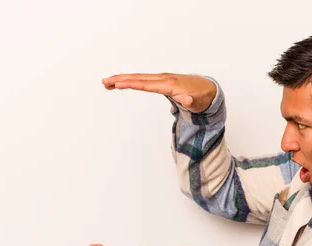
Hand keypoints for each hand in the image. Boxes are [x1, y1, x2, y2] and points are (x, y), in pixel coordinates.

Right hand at [101, 73, 216, 112]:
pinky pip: (141, 80)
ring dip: (121, 79)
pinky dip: (129, 80)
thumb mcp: (197, 102)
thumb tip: (186, 100)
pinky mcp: (158, 81)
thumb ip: (191, 101)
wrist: (205, 89)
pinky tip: (118, 83)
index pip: (147, 84)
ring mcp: (160, 78)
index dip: (133, 84)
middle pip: (138, 78)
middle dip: (121, 79)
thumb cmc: (200, 97)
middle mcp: (163, 79)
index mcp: (169, 85)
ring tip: (105, 83)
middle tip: (105, 82)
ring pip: (137, 78)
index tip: (119, 84)